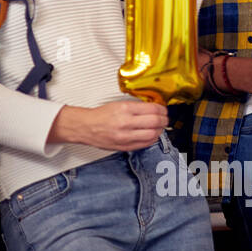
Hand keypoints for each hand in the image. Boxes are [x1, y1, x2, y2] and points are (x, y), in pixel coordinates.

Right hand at [49, 99, 167, 151]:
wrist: (86, 127)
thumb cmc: (100, 116)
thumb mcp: (117, 104)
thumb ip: (135, 107)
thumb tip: (151, 108)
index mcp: (124, 109)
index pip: (152, 109)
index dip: (162, 109)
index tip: (163, 109)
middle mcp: (126, 123)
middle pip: (155, 122)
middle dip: (164, 120)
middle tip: (165, 118)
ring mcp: (126, 136)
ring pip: (152, 134)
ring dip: (160, 130)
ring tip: (159, 127)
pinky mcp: (125, 146)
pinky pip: (145, 144)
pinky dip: (152, 139)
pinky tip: (152, 135)